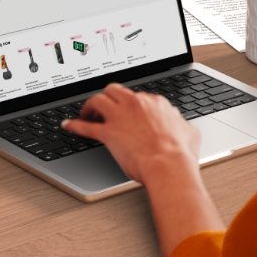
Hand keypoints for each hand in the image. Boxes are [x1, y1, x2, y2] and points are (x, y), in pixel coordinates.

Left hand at [63, 83, 222, 256]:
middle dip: (108, 97)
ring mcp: (120, 117)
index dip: (130, 105)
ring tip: (88, 114)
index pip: (137, 97)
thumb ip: (181, 123)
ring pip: (98, 99)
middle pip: (114, 90)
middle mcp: (135, 104)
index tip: (127, 111)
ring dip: (91, 106)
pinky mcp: (108, 133)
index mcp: (155, 103)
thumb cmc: (180, 154)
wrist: (169, 166)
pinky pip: (85, 126)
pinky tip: (68, 125)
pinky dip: (74, 125)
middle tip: (105, 108)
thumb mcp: (189, 132)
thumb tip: (182, 123)